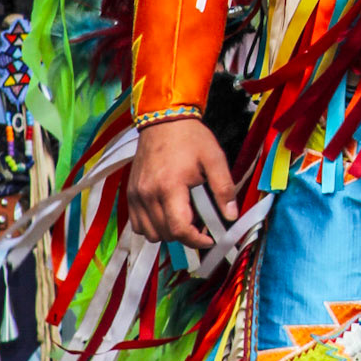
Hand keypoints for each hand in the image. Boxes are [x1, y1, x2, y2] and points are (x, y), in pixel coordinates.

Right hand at [128, 118, 237, 248]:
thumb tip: (231, 216)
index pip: (179, 229)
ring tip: (183, 217)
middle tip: (200, 224)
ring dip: (168, 233)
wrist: (163, 120)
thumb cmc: (191, 138)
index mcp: (169, 187)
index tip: (209, 238)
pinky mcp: (130, 194)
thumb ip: (224, 189)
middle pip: (165, 234)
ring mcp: (136, 195)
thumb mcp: (215, 159)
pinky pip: (138, 224)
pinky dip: (152, 226)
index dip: (196, 240)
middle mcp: (148, 194)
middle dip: (185, 236)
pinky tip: (166, 213)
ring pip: (149, 233)